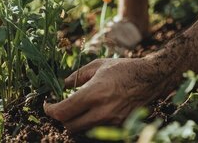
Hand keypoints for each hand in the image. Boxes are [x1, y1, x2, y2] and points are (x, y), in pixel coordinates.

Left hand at [44, 57, 165, 131]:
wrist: (150, 79)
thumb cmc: (123, 69)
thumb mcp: (97, 66)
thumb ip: (77, 76)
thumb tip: (62, 85)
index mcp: (95, 93)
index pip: (63, 111)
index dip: (50, 110)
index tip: (47, 104)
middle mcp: (102, 110)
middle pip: (70, 126)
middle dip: (60, 119)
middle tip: (59, 108)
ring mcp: (112, 121)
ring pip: (82, 131)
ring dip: (74, 122)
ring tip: (74, 109)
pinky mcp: (119, 126)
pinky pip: (96, 130)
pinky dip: (89, 124)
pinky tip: (89, 112)